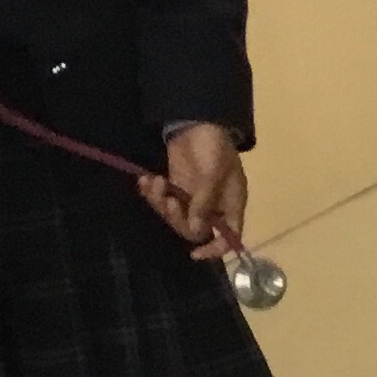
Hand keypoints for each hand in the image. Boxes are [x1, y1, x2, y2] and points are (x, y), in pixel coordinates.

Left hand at [136, 122, 244, 259]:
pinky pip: (163, 200)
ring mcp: (193, 197)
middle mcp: (214, 206)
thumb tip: (197, 231)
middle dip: (176, 217)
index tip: (195, 253)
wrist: (198, 122)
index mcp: (231, 204)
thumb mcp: (213, 173)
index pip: (229, 236)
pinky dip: (151, 193)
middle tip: (168, 199)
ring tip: (154, 182)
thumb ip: (204, 202)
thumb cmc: (214, 147)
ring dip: (160, 202)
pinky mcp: (176, 187)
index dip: (215, 249)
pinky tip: (145, 179)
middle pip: (195, 228)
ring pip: (175, 215)